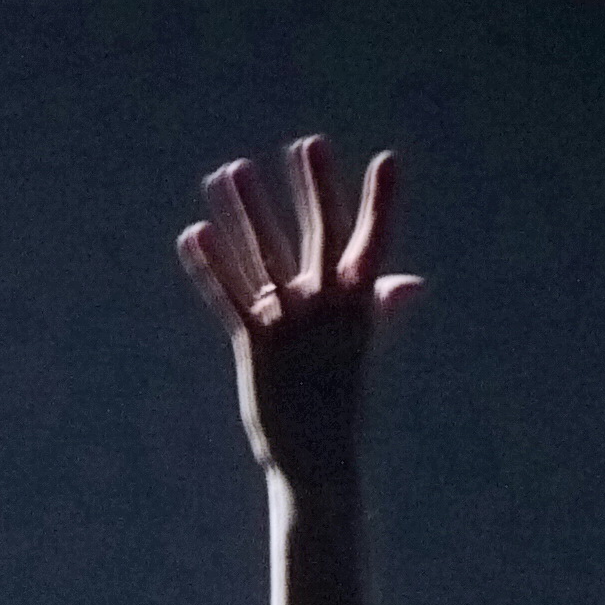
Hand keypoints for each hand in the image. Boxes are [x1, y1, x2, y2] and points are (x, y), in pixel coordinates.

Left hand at [176, 136, 420, 490]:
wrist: (316, 460)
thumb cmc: (339, 401)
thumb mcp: (358, 348)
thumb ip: (376, 306)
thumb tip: (410, 284)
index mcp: (358, 309)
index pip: (372, 244)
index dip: (380, 203)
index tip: (388, 161)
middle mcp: (327, 310)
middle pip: (320, 236)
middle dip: (314, 189)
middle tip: (309, 143)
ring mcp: (291, 325)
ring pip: (265, 255)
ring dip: (245, 211)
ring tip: (229, 170)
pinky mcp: (255, 344)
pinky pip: (229, 296)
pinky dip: (210, 266)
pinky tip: (194, 233)